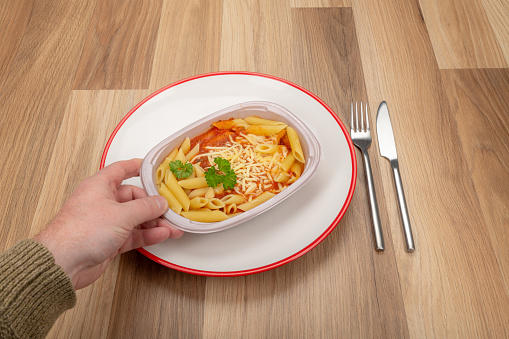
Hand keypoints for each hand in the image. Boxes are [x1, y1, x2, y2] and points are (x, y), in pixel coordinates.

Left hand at [35, 158, 183, 289]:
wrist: (63, 263)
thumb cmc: (81, 232)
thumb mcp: (122, 214)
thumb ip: (145, 208)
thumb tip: (160, 203)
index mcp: (100, 186)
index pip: (121, 170)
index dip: (137, 167)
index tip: (152, 168)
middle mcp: (102, 202)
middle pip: (133, 198)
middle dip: (153, 205)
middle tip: (169, 210)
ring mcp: (106, 222)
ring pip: (136, 218)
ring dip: (154, 223)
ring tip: (172, 227)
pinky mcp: (109, 241)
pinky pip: (133, 234)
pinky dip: (147, 235)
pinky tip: (161, 235)